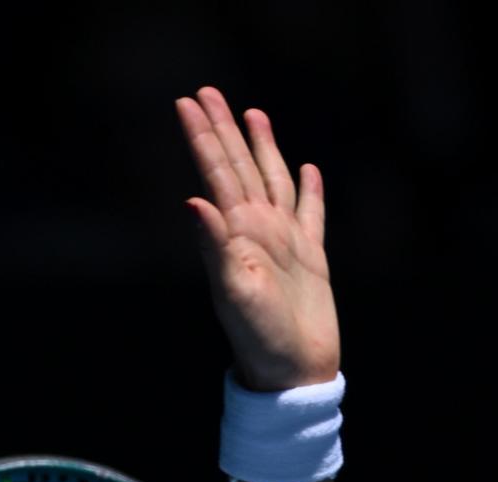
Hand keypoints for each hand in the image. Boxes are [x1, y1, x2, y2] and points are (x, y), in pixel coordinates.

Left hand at [175, 86, 339, 392]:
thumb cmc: (260, 341)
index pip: (215, 175)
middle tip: (207, 92)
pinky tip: (308, 170)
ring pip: (272, 180)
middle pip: (238, 168)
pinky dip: (310, 191)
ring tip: (253, 115)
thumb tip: (194, 201)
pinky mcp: (310, 258)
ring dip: (262, 148)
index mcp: (236, 235)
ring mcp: (283, 242)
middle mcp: (257, 232)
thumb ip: (215, 247)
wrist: (292, 374)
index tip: (186, 104)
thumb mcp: (235, 293)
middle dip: (224, 130)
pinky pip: (310, 213)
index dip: (202, 138)